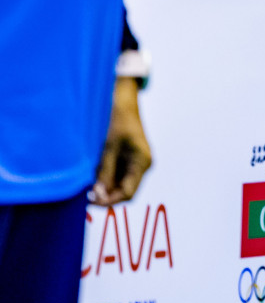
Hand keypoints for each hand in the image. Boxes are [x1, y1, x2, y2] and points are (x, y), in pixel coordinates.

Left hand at [91, 78, 151, 205]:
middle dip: (105, 194)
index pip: (128, 193)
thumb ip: (105, 172)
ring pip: (119, 183)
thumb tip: (99, 194)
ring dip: (103, 185)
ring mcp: (136, 162)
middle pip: (124, 190)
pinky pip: (116, 174)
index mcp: (142, 163)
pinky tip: (93, 170)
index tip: (89, 200)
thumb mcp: (108, 148)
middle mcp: (142, 165)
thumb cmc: (116, 121)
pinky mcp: (128, 158)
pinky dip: (104, 177)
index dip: (109, 201)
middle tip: (85, 192)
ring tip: (87, 179)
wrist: (122, 101)